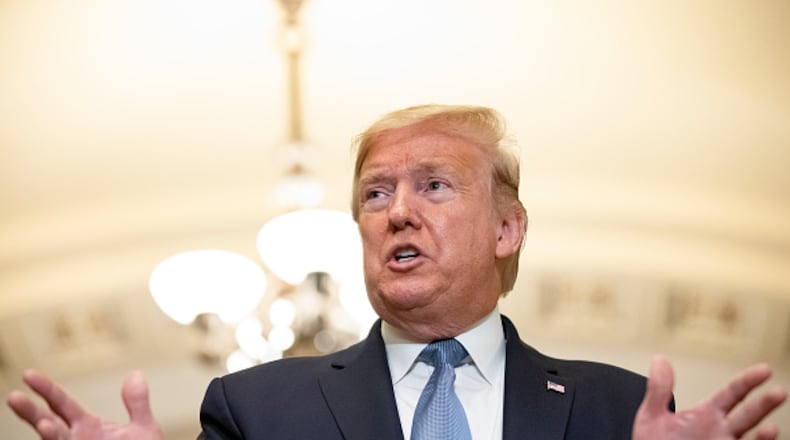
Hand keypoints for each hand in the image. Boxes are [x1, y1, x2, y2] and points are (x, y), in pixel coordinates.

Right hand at [6, 369, 161, 439]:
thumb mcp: (143, 428)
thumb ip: (138, 403)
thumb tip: (135, 374)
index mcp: (86, 425)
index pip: (62, 404)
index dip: (46, 389)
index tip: (28, 374)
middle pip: (47, 422)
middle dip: (30, 412)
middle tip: (13, 397)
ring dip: (47, 436)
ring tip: (44, 425)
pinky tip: (52, 434)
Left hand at [633, 356, 786, 439]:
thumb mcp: (653, 416)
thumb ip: (659, 389)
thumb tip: (659, 360)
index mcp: (707, 415)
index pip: (732, 393)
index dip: (748, 381)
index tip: (764, 370)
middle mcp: (721, 432)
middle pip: (748, 415)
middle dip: (764, 404)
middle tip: (779, 392)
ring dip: (764, 436)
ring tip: (772, 429)